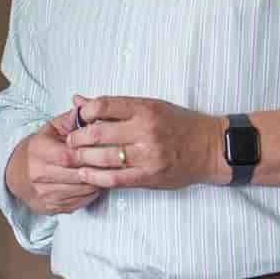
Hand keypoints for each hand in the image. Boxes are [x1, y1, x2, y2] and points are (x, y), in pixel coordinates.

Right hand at [7, 107, 100, 215]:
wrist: (15, 176)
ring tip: (107, 171)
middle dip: (98, 168)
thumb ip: (70, 119)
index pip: (69, 156)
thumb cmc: (37, 150)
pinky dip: (92, 193)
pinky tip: (95, 182)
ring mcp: (46, 194)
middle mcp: (40, 176)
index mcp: (39, 152)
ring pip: (82, 191)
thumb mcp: (50, 129)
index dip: (89, 153)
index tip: (104, 149)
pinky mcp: (53, 208)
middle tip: (114, 161)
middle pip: (78, 175)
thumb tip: (85, 106)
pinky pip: (80, 202)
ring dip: (98, 181)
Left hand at [65, 96, 226, 189]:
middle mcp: (146, 130)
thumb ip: (115, 106)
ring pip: (103, 158)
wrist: (209, 148)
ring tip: (74, 158)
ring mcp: (148, 155)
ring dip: (82, 159)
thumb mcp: (151, 106)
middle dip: (77, 139)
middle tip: (69, 142)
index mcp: (145, 108)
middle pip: (98, 133)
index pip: (103, 106)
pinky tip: (86, 175)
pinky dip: (96, 177)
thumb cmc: (179, 124)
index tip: (79, 119)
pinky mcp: (150, 176)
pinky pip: (115, 179)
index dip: (84, 112)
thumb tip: (78, 100)